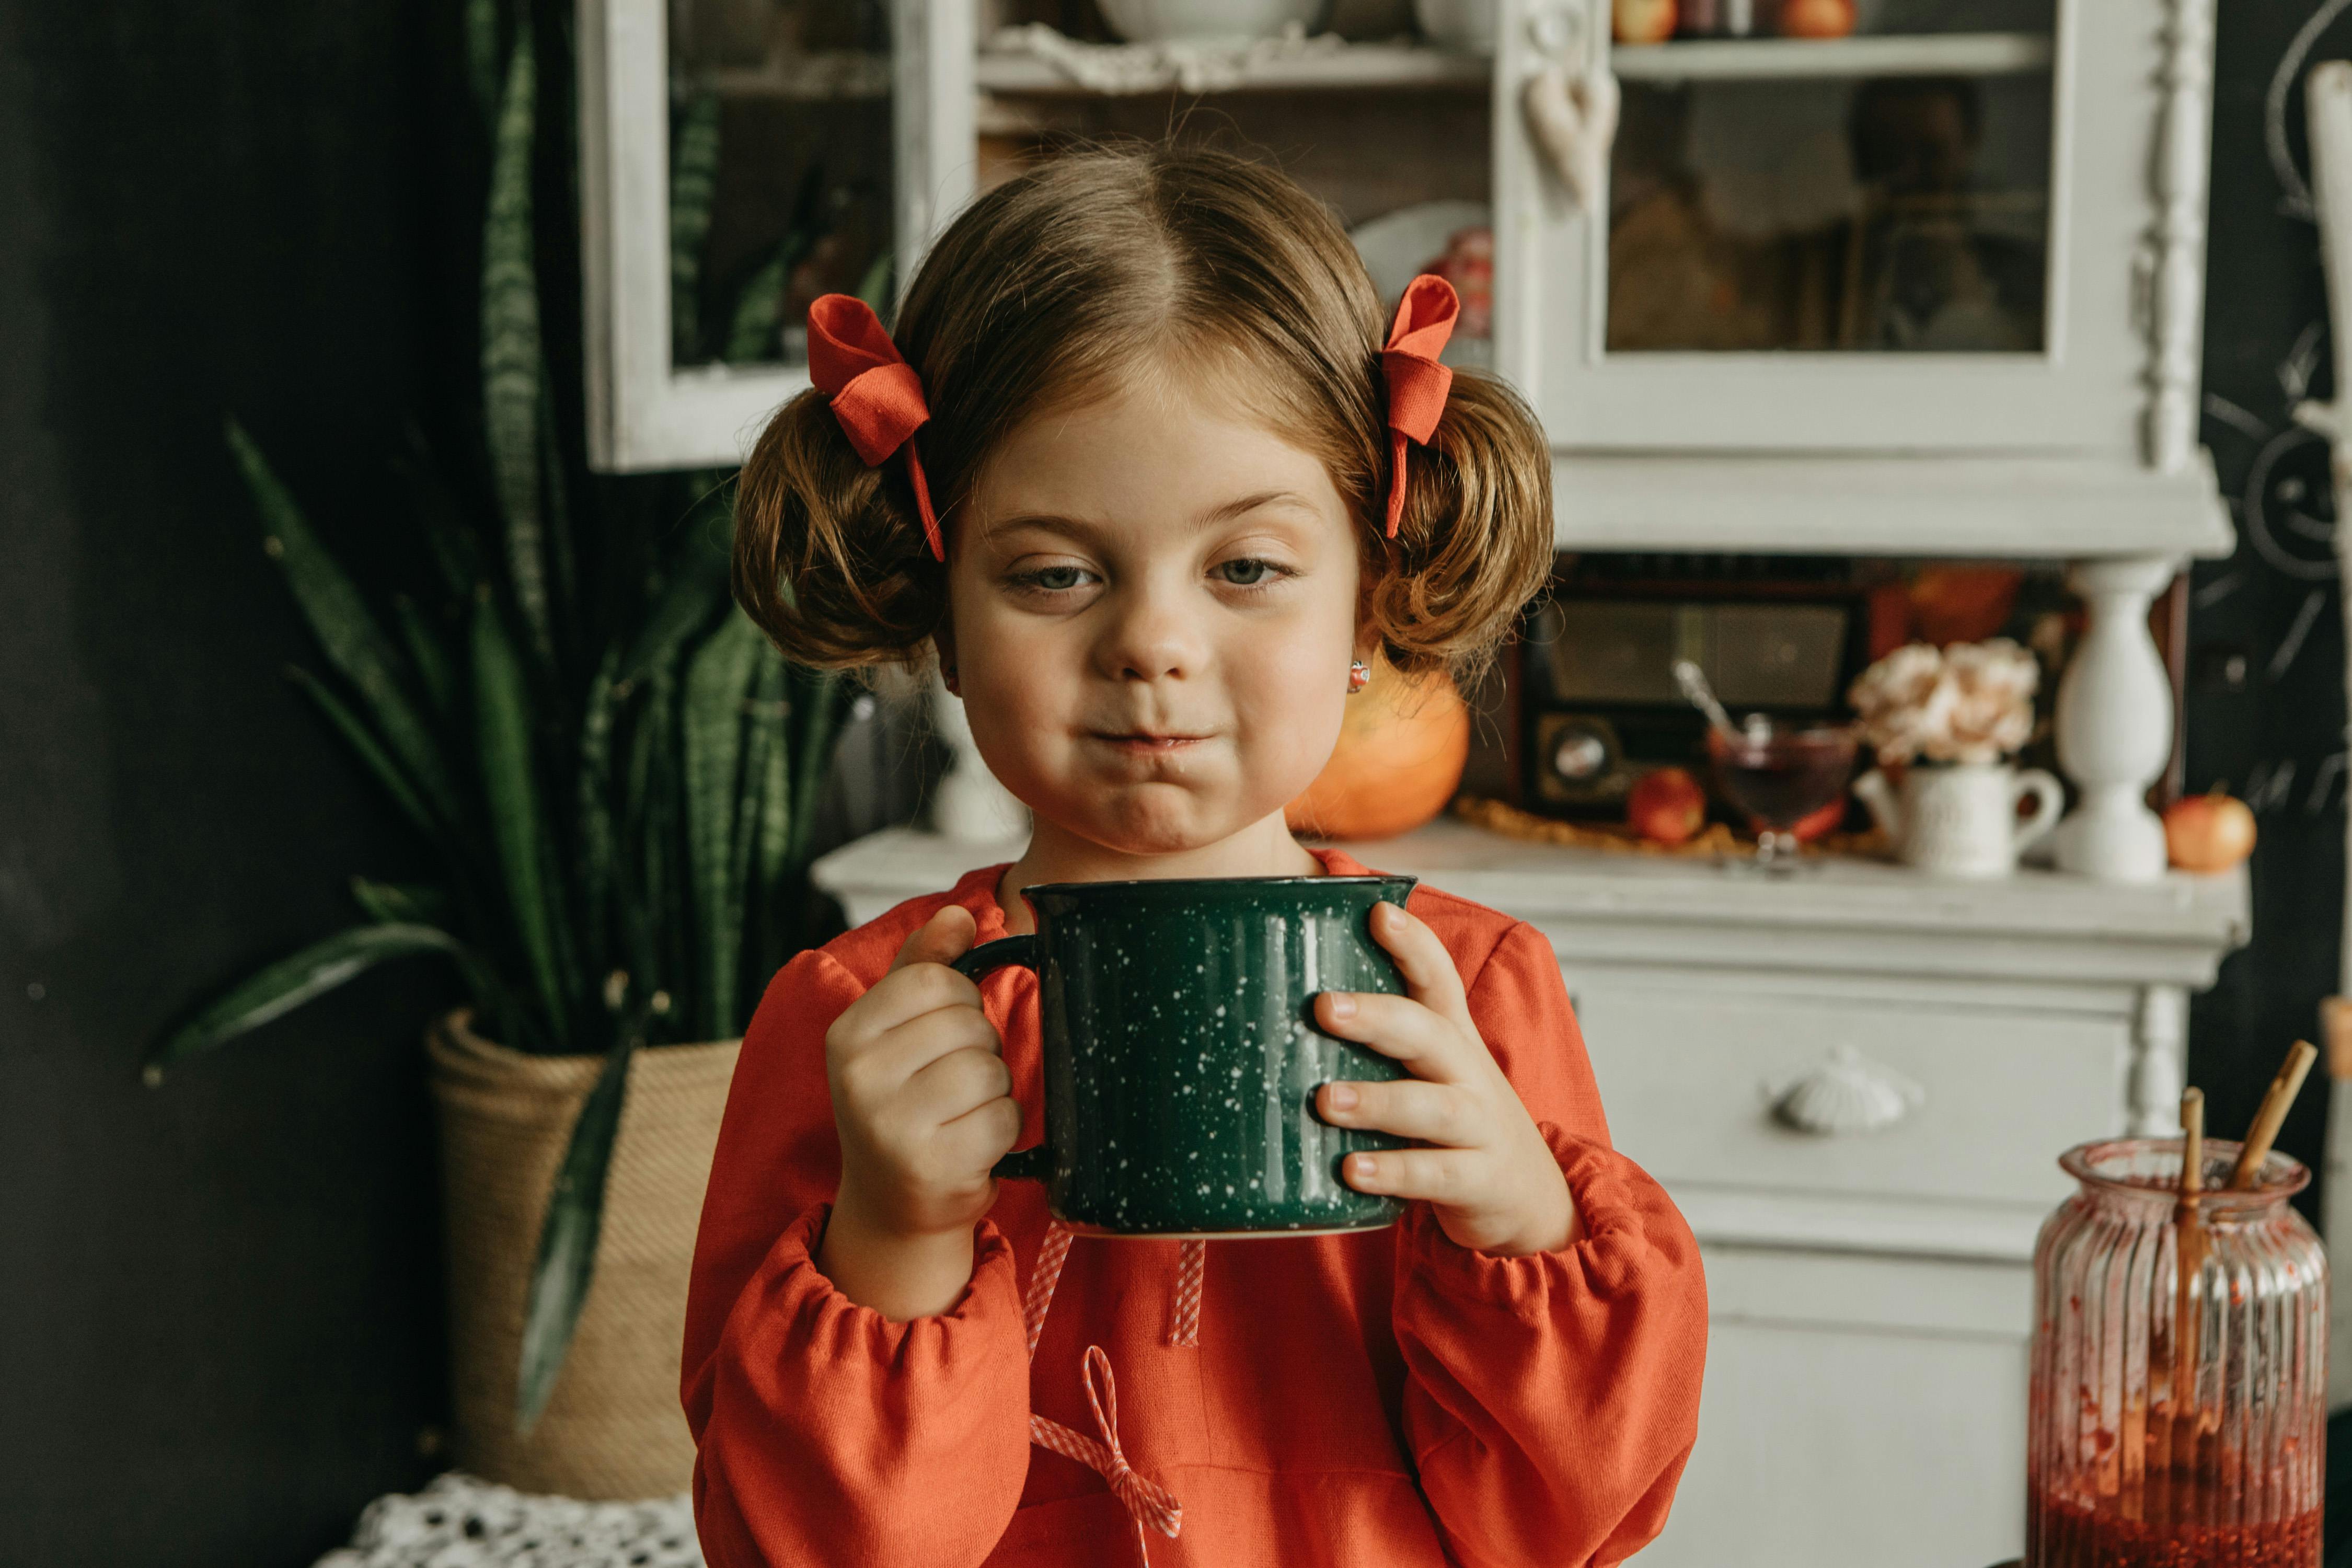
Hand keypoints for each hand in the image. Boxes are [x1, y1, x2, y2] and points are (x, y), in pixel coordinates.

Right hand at [816, 906, 1023, 1317]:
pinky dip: (1002, 1130)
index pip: (934, 981)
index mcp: (846, 1035)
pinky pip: (1005, 1119)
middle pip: (970, 1025)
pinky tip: (971, 1145)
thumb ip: (924, 966)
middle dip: (979, 1049)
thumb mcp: (896, 1029)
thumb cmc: (901, 1101)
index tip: (943, 1033)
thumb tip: (959, 914)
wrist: (891, 1205)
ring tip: (960, 1114)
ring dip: (993, 1091)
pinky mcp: (933, 1169)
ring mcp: (893, 1127)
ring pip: (991, 1070)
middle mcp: (859, 1080)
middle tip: (950, 1084)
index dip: (959, 1002)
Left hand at [1313, 902, 1578, 1257]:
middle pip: (1429, 1033)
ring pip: (1432, 1106)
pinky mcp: (1478, 1179)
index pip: (1438, 979)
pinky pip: (1435, 1174)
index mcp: (1451, 1038)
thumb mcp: (1430, 1070)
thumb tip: (1293, 1003)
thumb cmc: (1455, 1118)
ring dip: (1377, 1101)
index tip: (1379, 913)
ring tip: (1324, 1100)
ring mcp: (1478, 1126)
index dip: (1413, 944)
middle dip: (1378, 1017)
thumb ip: (1380, 1038)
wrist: (1529, 1194)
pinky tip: (1352, 1170)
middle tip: (1324, 1006)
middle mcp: (1468, 1073)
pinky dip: (1394, 1171)